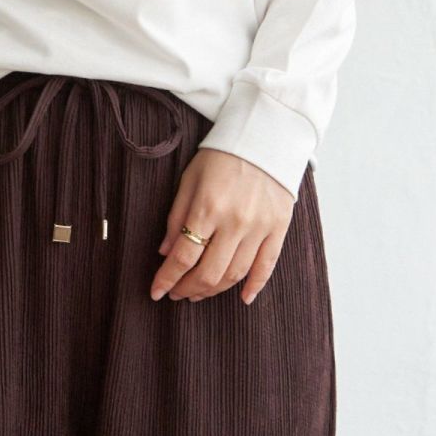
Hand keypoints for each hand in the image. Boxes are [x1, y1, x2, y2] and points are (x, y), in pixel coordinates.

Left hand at [150, 148, 296, 305]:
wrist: (264, 136)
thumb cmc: (221, 155)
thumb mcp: (190, 178)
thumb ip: (176, 216)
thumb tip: (165, 252)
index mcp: (208, 207)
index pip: (183, 256)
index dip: (167, 279)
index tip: (156, 291)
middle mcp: (235, 222)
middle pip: (208, 272)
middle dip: (188, 289)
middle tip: (176, 294)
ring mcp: (259, 227)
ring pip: (235, 274)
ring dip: (214, 290)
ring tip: (199, 293)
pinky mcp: (278, 228)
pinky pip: (267, 266)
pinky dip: (255, 286)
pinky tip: (243, 298)